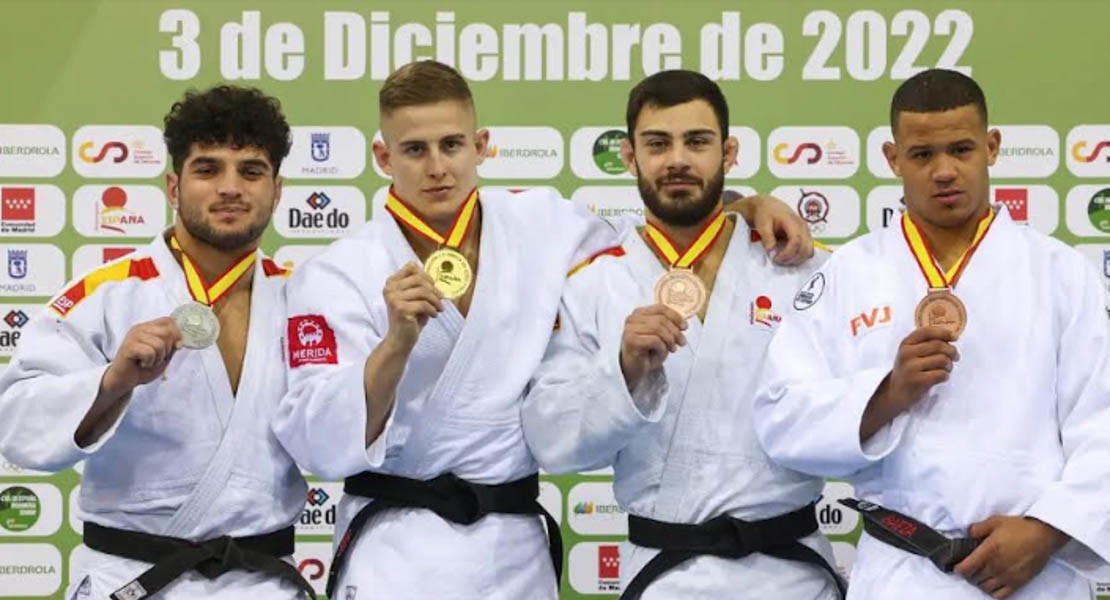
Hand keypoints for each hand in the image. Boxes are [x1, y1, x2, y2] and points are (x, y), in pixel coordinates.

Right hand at [102, 317, 182, 396]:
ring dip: (158, 358)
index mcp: (148, 327)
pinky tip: (142, 364)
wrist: (125, 380)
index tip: (175, 347)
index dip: (177, 334)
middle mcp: (140, 328)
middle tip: (156, 358)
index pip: (169, 321)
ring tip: (148, 362)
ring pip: (160, 344)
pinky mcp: (129, 346)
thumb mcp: (164, 355)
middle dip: (167, 350)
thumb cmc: (143, 367)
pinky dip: (149, 362)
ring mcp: (133, 336)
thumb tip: (179, 342)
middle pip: (167, 332)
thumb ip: (172, 346)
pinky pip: (149, 352)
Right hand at [382, 262, 442, 350]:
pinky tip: (433, 315)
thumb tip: (437, 279)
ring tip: (439, 308)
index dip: (425, 275)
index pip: (411, 267)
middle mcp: (390, 289)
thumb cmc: (410, 318)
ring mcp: (394, 298)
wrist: (400, 340)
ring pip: (423, 291)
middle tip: (441, 299)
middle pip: (419, 279)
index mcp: (392, 283)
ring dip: (435, 301)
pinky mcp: (401, 309)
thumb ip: (420, 286)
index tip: (433, 285)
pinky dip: (432, 310)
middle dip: (434, 289)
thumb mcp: (414, 298)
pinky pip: (424, 304)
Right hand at [619, 305, 685, 389]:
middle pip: (661, 319)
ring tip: (672, 349)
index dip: (676, 316)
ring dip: (669, 340)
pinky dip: (662, 348)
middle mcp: (633, 318)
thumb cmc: (647, 352)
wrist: (635, 369)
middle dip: (675, 332)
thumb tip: (683, 323)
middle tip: (681, 342)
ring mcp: (630, 329)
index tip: (684, 327)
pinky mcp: (631, 340)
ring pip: (658, 328)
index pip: (661, 308)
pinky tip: (660, 354)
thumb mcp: (661, 335)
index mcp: (640, 313)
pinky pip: (654, 340)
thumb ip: (668, 326)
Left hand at [729, 193, 815, 265]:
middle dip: (792, 259)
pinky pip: (807, 250)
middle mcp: (802, 226)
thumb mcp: (762, 223)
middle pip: (805, 248)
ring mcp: (806, 231)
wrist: (768, 206)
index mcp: (792, 221)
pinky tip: (788, 256)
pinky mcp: (805, 236)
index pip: (796, 241)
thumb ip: (767, 236)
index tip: (775, 258)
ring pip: (809, 251)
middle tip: (778, 261)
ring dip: (797, 259)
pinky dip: (800, 256)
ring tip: (783, 260)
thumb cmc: (764, 213)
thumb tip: (771, 250)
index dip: (787, 253)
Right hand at [884, 325, 959, 409]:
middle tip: (956, 357)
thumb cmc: (909, 370)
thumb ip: (926, 344)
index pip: (926, 331)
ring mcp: (911, 368)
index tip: (955, 337)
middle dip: (952, 351)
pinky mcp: (918, 381)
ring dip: (949, 365)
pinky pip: (941, 374)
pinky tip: (941, 377)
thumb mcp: (910, 353)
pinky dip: (946, 376)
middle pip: (938, 345)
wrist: (896, 392)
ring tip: (946, 369)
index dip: (943, 332)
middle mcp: (906, 354)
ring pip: (942, 360)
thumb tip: (951, 337)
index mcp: (906, 344)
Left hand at [954, 516, 1069, 597]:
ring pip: (985, 588)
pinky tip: (993, 584)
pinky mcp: (1018, 583)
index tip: (958, 565)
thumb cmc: (1019, 527)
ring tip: (982, 574)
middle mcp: (995, 567)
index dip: (958, 568)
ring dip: (980, 583)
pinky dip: (993, 592)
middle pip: (973, 579)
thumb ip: (977, 528)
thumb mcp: (995, 521)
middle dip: (969, 574)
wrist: (1043, 536)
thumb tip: (967, 534)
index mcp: (988, 552)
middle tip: (972, 567)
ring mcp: (1007, 577)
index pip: (965, 568)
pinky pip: (1000, 595)